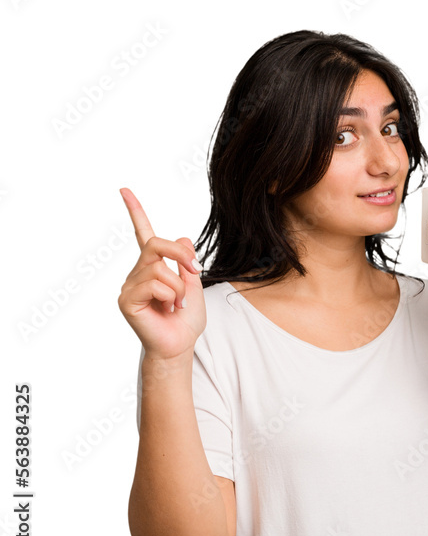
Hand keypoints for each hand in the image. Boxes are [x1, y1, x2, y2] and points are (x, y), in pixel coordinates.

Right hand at [117, 188, 206, 361]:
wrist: (179, 345)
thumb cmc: (185, 320)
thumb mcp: (194, 285)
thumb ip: (187, 263)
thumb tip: (184, 238)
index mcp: (153, 266)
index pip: (143, 234)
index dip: (135, 211)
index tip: (124, 190)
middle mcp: (137, 272)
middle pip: (157, 245)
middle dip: (181, 256)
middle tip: (195, 272)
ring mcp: (129, 285)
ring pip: (161, 269)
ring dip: (179, 289)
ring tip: (176, 306)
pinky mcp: (126, 299)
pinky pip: (155, 285)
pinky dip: (171, 298)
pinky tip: (166, 311)